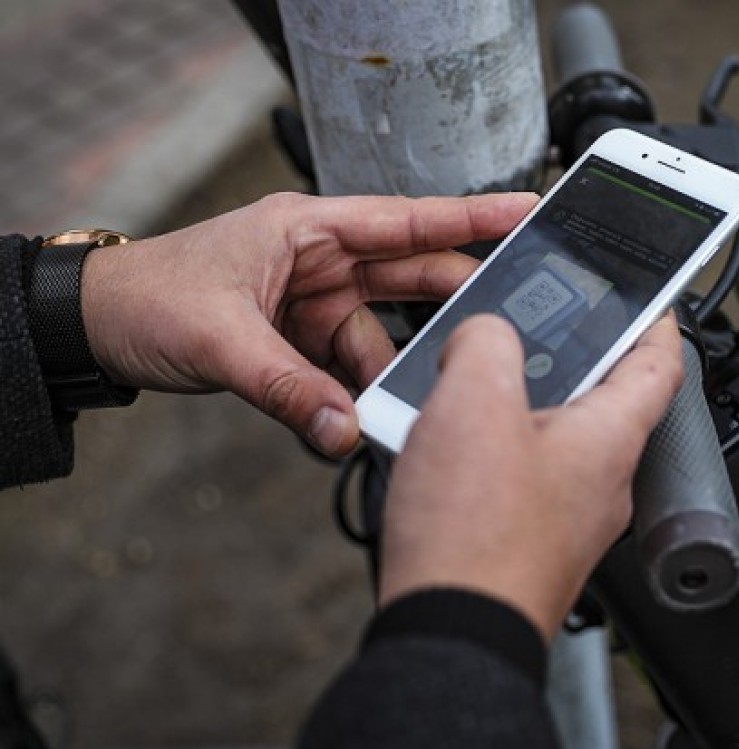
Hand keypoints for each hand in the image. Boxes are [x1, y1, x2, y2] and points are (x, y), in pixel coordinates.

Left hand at [79, 192, 536, 456]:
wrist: (94, 329)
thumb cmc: (147, 298)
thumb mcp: (219, 339)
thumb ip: (286, 387)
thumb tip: (343, 430)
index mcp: (309, 229)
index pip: (409, 220)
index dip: (473, 217)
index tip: (529, 215)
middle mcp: (322, 263)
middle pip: (412, 279)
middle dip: (454, 305)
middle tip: (502, 328)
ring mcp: (315, 305)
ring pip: (382, 339)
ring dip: (387, 378)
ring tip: (389, 413)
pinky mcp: (302, 343)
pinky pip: (347, 372)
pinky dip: (352, 399)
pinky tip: (350, 422)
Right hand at [378, 313, 682, 641]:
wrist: (452, 635)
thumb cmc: (476, 535)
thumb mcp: (472, 399)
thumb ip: (485, 343)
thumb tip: (485, 336)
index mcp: (610, 437)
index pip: (660, 364)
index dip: (657, 322)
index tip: (648, 301)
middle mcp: (603, 483)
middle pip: (599, 401)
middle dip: (562, 363)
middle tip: (524, 336)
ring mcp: (570, 521)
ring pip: (552, 444)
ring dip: (512, 413)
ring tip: (461, 395)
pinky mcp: (534, 549)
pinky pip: (521, 485)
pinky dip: (490, 460)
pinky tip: (445, 458)